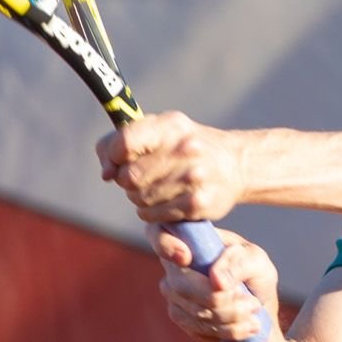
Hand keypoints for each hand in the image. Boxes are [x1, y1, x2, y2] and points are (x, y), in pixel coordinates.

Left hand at [97, 111, 244, 223]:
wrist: (234, 164)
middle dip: (127, 180)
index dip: (113, 155)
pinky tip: (164, 200)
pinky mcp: (198, 204)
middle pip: (130, 177)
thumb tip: (106, 173)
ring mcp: (194, 178)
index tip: (118, 160)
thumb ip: (119, 142)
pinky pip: (152, 215)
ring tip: (156, 186)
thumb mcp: (157, 130)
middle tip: (140, 176)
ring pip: (139, 198)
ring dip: (139, 196)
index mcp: (171, 126)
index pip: (125, 142)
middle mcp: (185, 150)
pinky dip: (151, 211)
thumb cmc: (184, 146)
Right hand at [147, 224, 279, 341]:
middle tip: (252, 303)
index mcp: (191, 238)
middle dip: (221, 300)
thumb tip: (216, 281)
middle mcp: (174, 263)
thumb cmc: (253, 272)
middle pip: (181, 285)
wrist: (255, 302)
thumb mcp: (256, 261)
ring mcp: (172, 290)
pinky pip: (197, 327)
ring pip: (194, 311)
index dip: (165, 245)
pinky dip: (227, 330)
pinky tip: (247, 326)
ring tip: (255, 311)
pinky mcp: (179, 314)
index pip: (160, 233)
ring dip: (230, 317)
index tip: (186, 257)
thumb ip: (238, 265)